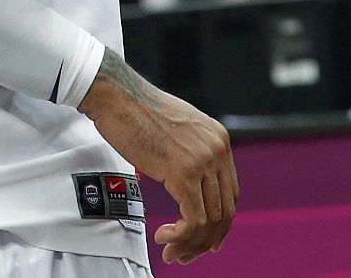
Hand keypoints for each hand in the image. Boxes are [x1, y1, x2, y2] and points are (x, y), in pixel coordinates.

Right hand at [77, 50, 236, 264]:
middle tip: (182, 253)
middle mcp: (217, 150)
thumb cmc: (139, 112)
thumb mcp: (178, 130)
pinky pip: (194, 219)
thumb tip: (189, 186)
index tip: (203, 241)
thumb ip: (191, 154)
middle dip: (205, 240)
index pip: (230, 194)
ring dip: (191, 243)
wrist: (119, 97)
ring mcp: (203, 161)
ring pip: (210, 220)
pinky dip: (181, 236)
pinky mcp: (184, 173)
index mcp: (219, 140)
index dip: (219, 223)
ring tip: (171, 251)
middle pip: (224, 210)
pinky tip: (163, 235)